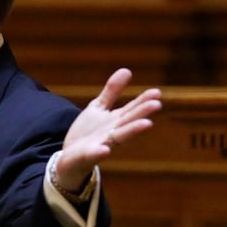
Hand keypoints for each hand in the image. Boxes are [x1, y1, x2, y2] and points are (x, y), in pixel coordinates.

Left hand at [55, 68, 161, 191]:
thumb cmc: (89, 132)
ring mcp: (102, 145)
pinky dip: (100, 152)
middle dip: (142, 114)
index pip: (132, 109)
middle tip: (157, 104)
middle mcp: (113, 133)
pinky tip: (105, 149)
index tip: (157, 92)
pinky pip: (94, 155)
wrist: (69, 157)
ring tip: (147, 124)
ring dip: (132, 131)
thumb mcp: (98, 108)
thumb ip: (112, 92)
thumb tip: (127, 70)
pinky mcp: (87, 155)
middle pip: (129, 122)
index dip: (143, 101)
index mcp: (116, 121)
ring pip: (118, 138)